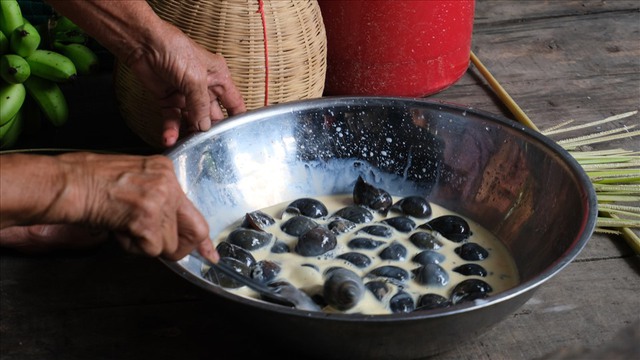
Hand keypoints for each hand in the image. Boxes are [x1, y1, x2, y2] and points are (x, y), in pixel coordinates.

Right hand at [0, 152, 216, 260]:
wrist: (68, 183)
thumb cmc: (91, 181)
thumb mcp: (134, 179)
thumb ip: (157, 199)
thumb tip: (173, 225)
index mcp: (165, 171)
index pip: (195, 208)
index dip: (202, 238)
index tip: (210, 253)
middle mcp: (168, 184)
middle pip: (195, 230)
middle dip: (179, 247)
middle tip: (156, 244)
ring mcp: (159, 201)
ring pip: (169, 244)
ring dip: (147, 245)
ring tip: (125, 227)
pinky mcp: (146, 219)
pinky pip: (151, 249)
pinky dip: (133, 247)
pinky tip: (119, 230)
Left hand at [125, 21, 245, 146]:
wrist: (143, 44)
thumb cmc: (175, 49)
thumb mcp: (195, 78)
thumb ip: (201, 105)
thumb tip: (205, 127)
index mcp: (219, 78)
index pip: (234, 103)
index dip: (237, 119)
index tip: (238, 136)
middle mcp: (205, 88)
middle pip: (213, 116)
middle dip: (210, 130)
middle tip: (209, 145)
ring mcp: (187, 95)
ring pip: (192, 120)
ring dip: (189, 133)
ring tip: (188, 145)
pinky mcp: (169, 100)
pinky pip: (173, 119)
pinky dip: (171, 130)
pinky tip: (170, 138)